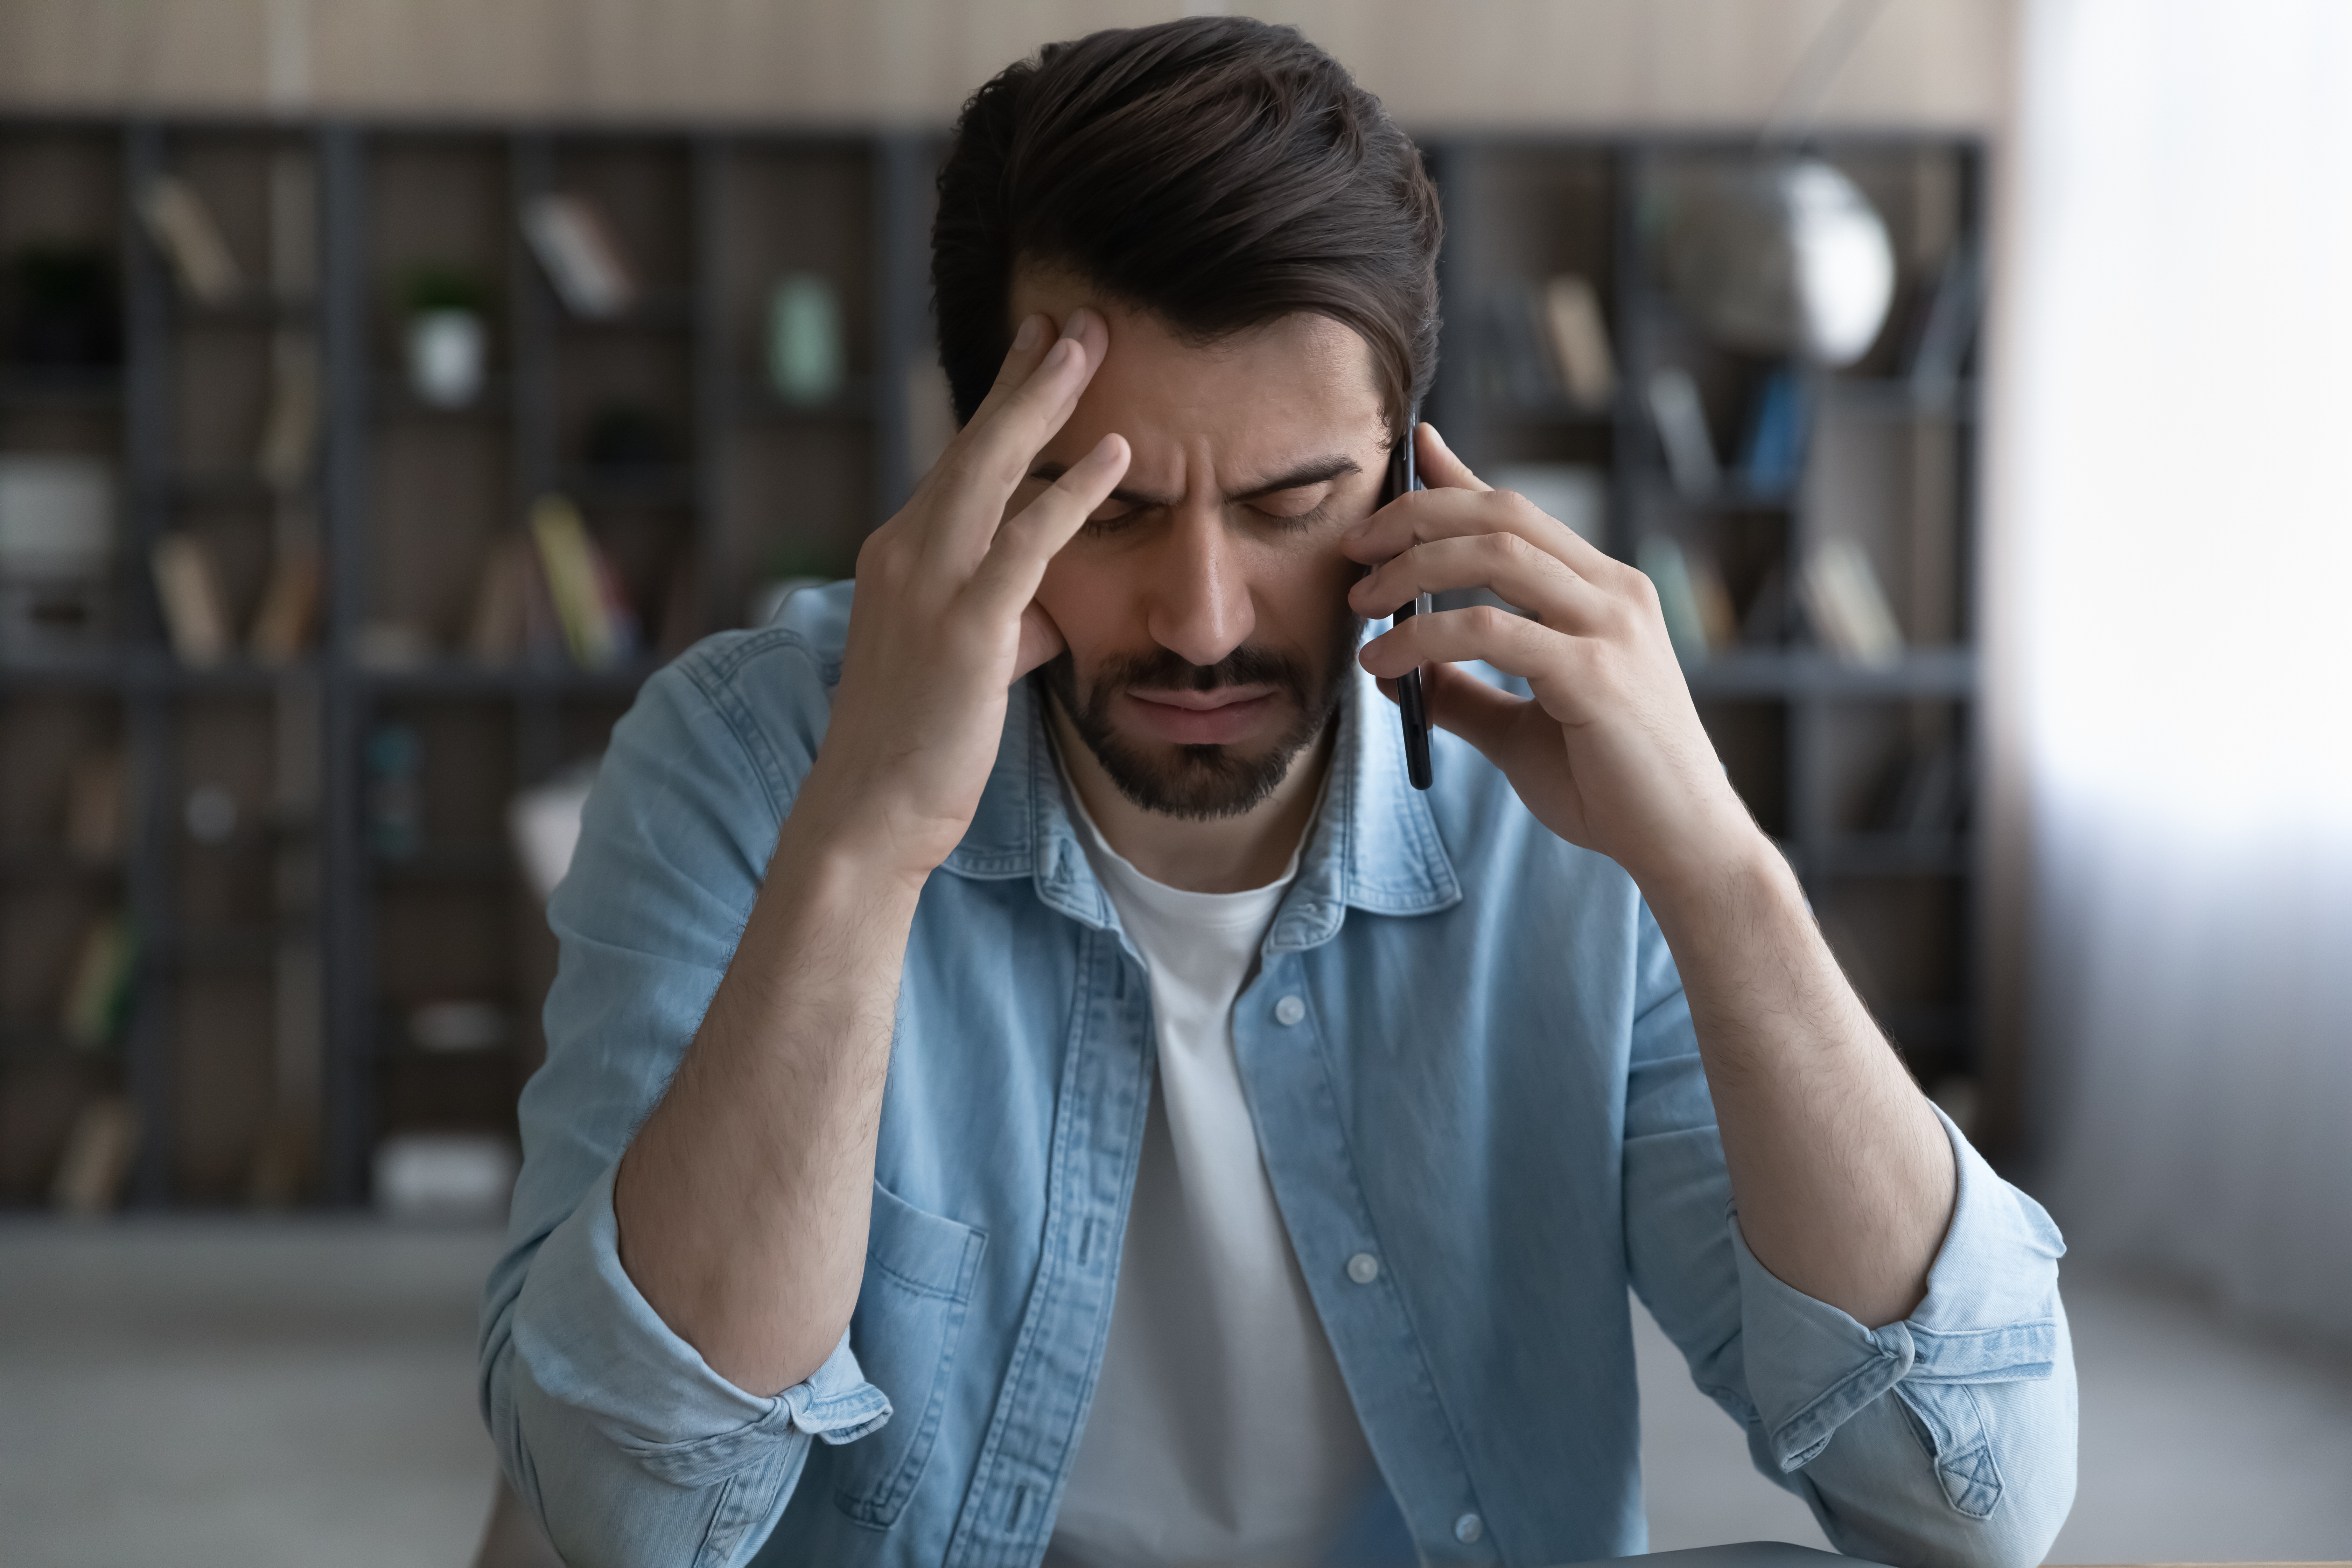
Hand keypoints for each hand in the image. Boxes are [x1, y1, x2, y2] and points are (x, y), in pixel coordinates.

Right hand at [790, 311, 1128, 887]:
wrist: (870, 812)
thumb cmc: (919, 744)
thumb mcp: (967, 665)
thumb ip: (1006, 622)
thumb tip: (1049, 609)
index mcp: (901, 556)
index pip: (960, 462)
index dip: (1003, 402)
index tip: (1039, 348)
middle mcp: (905, 553)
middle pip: (973, 443)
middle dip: (1026, 375)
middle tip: (1074, 315)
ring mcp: (929, 585)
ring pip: (991, 470)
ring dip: (1045, 402)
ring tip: (1092, 344)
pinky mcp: (965, 627)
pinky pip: (1025, 542)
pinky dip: (1072, 492)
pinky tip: (1117, 455)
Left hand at [1344, 424, 1765, 904]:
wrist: (1681, 844)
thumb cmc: (1610, 785)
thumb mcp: (1522, 728)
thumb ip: (1464, 691)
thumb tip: (1397, 670)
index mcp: (1603, 592)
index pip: (1518, 513)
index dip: (1456, 477)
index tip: (1406, 455)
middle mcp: (1613, 593)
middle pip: (1501, 514)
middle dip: (1417, 515)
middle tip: (1354, 548)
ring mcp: (1610, 629)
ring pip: (1496, 555)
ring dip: (1413, 568)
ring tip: (1361, 603)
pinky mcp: (1596, 675)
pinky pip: (1492, 631)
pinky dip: (1425, 639)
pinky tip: (1386, 664)